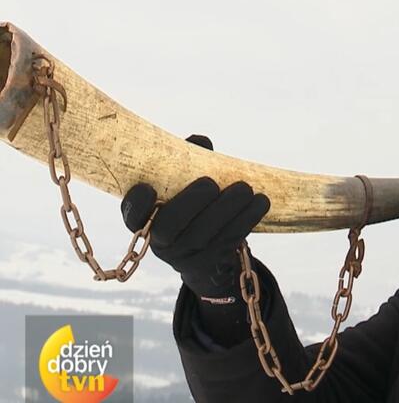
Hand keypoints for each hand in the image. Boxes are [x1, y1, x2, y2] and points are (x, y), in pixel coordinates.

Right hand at [120, 134, 270, 300]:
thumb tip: (200, 141)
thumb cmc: (192, 204)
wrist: (205, 251)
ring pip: (203, 236)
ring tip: (246, 189)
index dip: (134, 205)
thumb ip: (187, 160)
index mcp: (144, 220)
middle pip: (168, 228)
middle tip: (211, 184)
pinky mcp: (211, 263)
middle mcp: (160, 242)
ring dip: (227, 210)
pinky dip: (246, 220)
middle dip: (190, 203)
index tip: (146, 188)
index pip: (131, 216)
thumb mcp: (184, 183)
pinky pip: (228, 242)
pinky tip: (260, 202)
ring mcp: (185, 257)